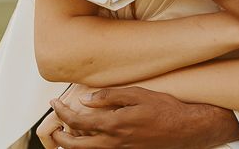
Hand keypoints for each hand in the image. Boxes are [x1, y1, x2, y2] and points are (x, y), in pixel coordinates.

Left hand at [40, 85, 238, 148]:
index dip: (62, 112)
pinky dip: (89, 145)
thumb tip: (86, 99)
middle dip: (59, 136)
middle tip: (54, 125)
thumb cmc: (163, 108)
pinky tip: (89, 136)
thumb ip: (110, 97)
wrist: (184, 129)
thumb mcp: (138, 94)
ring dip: (72, 143)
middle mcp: (113, 142)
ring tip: (66, 132)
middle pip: (75, 145)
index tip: (54, 102)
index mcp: (114, 124)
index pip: (78, 120)